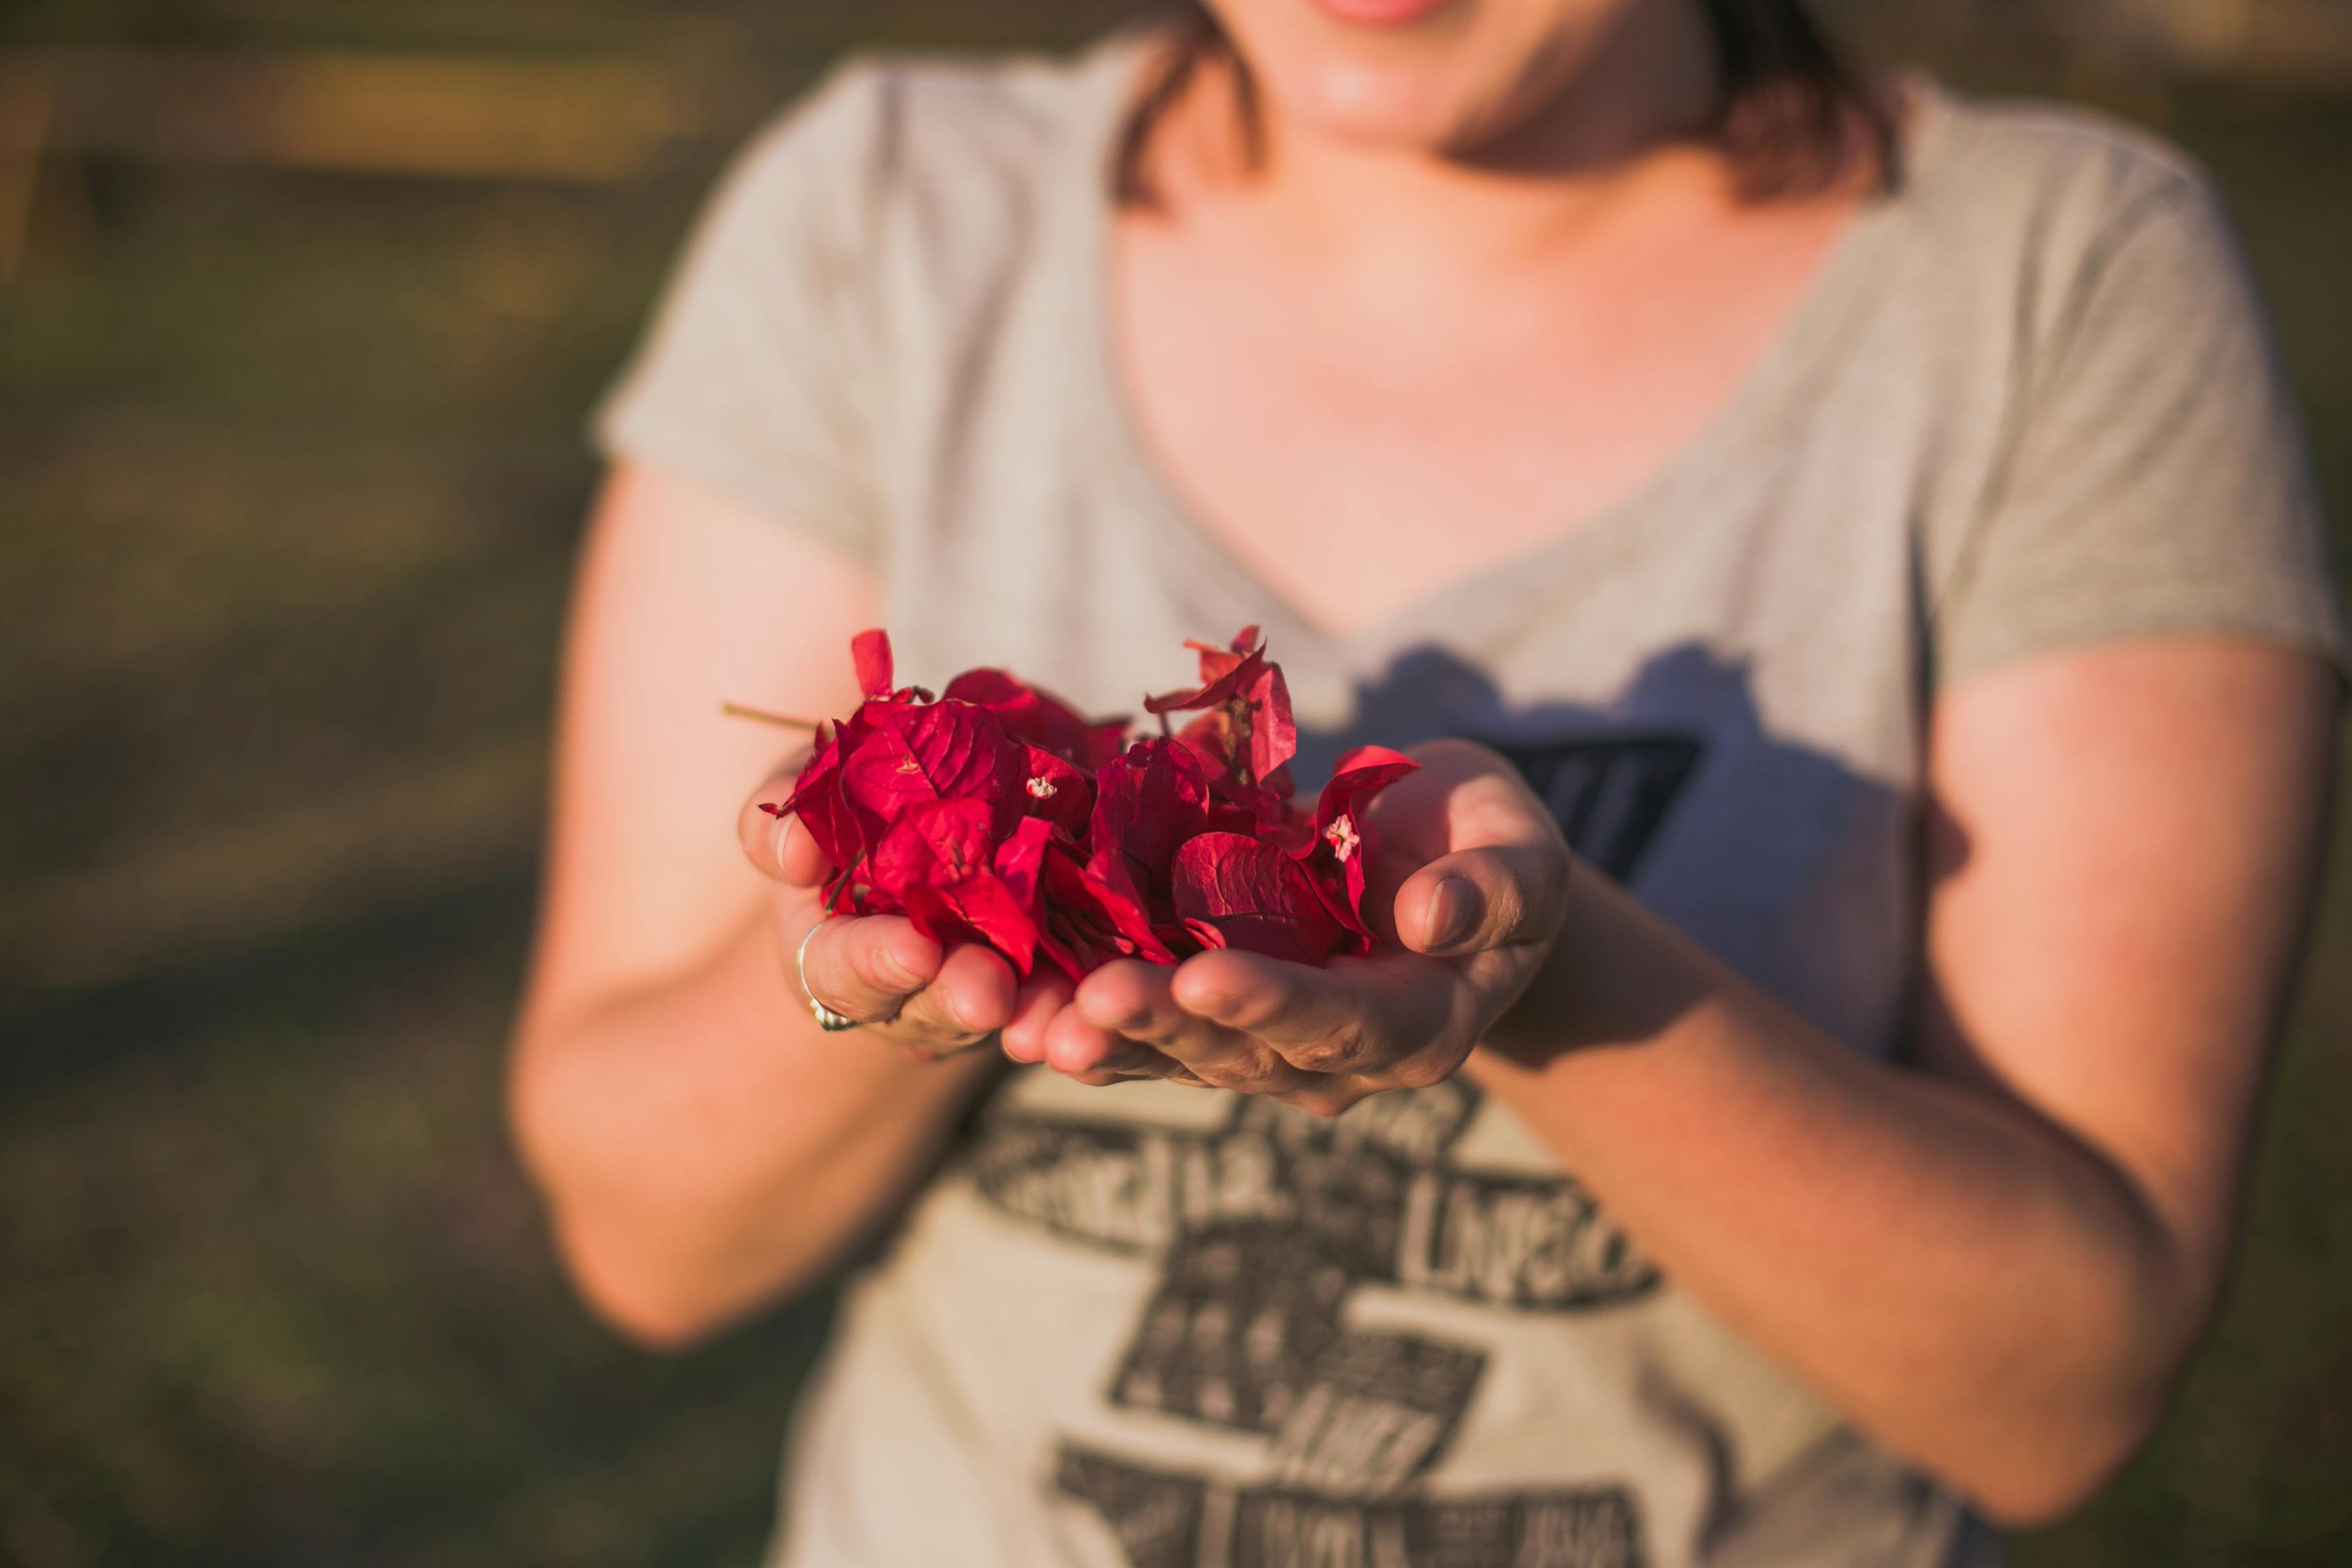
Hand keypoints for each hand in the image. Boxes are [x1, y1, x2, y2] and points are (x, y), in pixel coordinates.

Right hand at [738, 756, 1073, 1061]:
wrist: (954, 797)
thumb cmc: (855, 804)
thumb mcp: (810, 802)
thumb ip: (785, 819)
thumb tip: (792, 847)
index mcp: (843, 954)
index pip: (844, 972)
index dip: (876, 964)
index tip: (912, 951)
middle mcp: (923, 985)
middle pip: (938, 1003)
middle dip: (963, 997)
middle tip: (988, 994)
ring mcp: (998, 978)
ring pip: (1020, 1004)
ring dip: (1041, 1009)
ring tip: (1060, 1010)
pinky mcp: (1068, 952)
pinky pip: (1087, 973)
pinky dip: (1103, 976)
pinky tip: (1124, 973)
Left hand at [1006, 739, 1571, 1113]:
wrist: (1449, 865)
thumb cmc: (1492, 849)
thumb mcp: (1524, 855)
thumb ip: (1493, 888)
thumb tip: (1432, 917)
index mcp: (1419, 1024)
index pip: (1341, 1022)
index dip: (1272, 1003)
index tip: (1204, 976)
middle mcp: (1337, 1059)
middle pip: (1242, 1051)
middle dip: (1161, 1024)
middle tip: (1085, 1002)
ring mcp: (1271, 1048)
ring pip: (1180, 1052)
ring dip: (1105, 1040)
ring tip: (1029, 1024)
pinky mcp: (1218, 1017)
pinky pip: (1148, 1028)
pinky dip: (1085, 1020)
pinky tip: (1016, 1014)